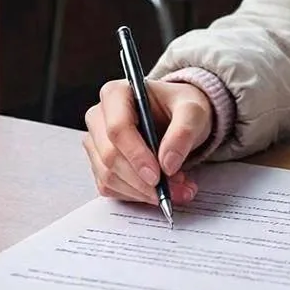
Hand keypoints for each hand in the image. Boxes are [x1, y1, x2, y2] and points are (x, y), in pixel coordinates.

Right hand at [83, 79, 212, 206]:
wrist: (180, 116)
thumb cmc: (182, 107)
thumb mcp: (193, 111)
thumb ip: (183, 132)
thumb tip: (168, 164)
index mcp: (116, 94)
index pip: (117, 128)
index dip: (136, 155)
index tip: (158, 176)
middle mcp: (99, 117)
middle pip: (110, 156)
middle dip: (143, 179)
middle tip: (174, 188)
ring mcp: (97, 143)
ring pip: (109, 177)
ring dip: (143, 191)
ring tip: (177, 188)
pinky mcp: (100, 165)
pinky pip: (111, 188)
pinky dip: (137, 195)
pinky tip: (161, 190)